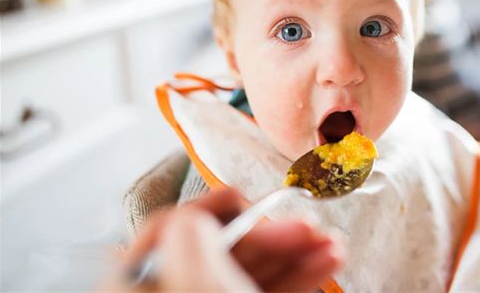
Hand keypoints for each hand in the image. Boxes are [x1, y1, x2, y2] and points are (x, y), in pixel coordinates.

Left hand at [105, 188, 343, 291]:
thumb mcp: (192, 277)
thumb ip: (189, 233)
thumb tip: (196, 218)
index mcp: (145, 275)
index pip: (173, 226)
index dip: (211, 206)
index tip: (245, 197)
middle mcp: (177, 285)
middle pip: (225, 247)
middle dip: (275, 232)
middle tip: (311, 227)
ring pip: (253, 270)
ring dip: (298, 254)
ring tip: (334, 247)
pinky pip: (267, 290)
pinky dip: (298, 276)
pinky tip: (326, 264)